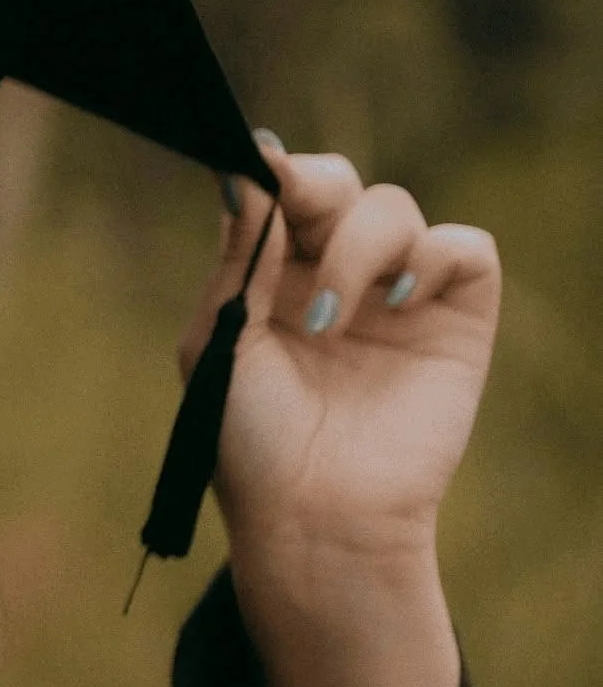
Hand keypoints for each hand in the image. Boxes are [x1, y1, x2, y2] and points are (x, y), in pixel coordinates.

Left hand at [195, 135, 498, 591]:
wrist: (316, 517)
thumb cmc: (254, 443)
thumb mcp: (223, 342)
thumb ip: (240, 258)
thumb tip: (249, 170)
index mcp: (272, 276)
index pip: (281, 193)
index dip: (273, 172)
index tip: (260, 170)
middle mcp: (336, 274)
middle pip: (339, 183)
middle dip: (316, 189)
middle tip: (298, 214)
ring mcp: (398, 295)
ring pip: (393, 208)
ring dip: (356, 248)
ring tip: (328, 322)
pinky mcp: (456, 320)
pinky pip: (463, 247)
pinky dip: (431, 258)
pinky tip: (395, 304)